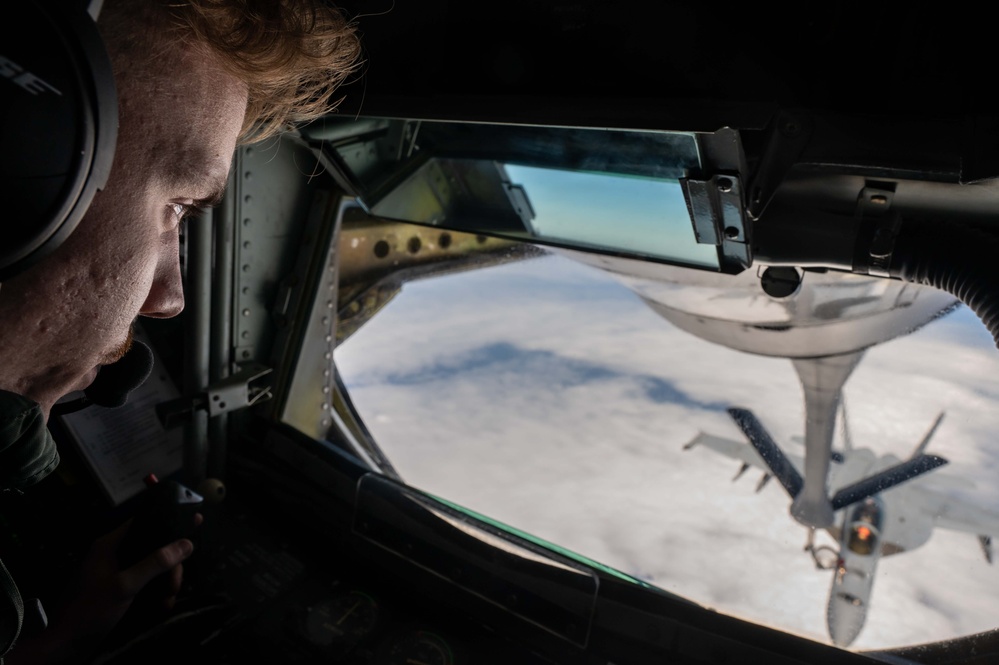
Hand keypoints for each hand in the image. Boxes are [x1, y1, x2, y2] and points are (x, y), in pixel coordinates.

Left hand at [7, 518, 197, 663]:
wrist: (65, 644)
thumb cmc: (90, 609)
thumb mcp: (125, 585)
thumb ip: (155, 563)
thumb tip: (186, 543)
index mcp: (111, 544)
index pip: (145, 522)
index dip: (169, 521)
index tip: (195, 523)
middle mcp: (115, 554)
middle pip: (154, 548)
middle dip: (169, 566)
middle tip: (174, 586)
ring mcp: (118, 572)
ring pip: (153, 568)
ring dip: (164, 583)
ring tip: (166, 601)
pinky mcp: (120, 590)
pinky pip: (146, 584)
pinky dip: (156, 594)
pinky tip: (161, 607)